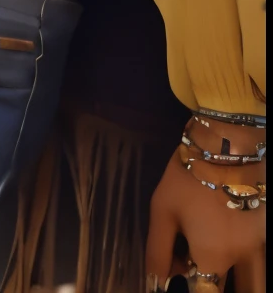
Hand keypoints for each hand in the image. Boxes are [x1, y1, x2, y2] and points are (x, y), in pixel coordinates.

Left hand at [146, 126, 265, 291]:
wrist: (228, 139)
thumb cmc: (189, 174)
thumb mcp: (163, 209)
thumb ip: (158, 251)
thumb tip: (155, 282)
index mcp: (213, 257)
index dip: (188, 286)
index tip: (178, 270)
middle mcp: (240, 257)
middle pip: (217, 280)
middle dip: (198, 270)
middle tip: (182, 245)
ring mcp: (256, 242)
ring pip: (233, 263)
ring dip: (213, 256)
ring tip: (199, 229)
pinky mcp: (262, 225)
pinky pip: (244, 245)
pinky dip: (227, 239)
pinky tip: (215, 217)